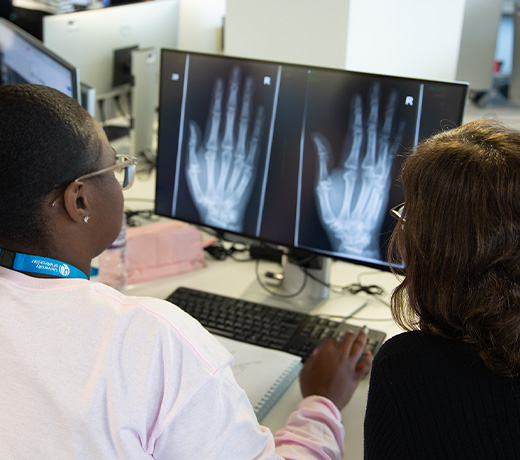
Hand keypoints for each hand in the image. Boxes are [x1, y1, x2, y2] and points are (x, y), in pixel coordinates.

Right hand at [186, 66, 263, 231]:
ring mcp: (241, 154)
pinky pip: (256, 140)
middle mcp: (227, 147)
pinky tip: (261, 110)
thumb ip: (192, 144)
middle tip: (238, 75)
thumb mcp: (190, 168)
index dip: (220, 97)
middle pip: (232, 114)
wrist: (222, 212)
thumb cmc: (205, 193)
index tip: (222, 82)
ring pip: (245, 122)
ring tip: (250, 85)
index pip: (216, 114)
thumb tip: (193, 126)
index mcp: (211, 146)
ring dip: (248, 102)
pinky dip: (259, 125)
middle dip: (235, 92)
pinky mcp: (251, 163)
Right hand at [299, 328, 372, 409]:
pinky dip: (369, 358)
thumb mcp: (305, 370)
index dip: (331, 342)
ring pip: (359, 347)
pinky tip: (370, 355)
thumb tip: (317, 354)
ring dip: (362, 338)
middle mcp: (340, 356)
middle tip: (351, 333)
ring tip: (364, 332)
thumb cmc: (312, 388)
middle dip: (349, 334)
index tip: (332, 344)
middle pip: (348, 339)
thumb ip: (312, 359)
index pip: (332, 340)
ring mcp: (349, 365)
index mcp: (326, 352)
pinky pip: (366, 364)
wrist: (322, 403)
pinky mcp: (356, 376)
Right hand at [312, 82, 403, 258]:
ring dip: (388, 118)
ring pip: (385, 138)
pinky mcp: (386, 179)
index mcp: (350, 165)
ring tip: (392, 100)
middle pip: (372, 131)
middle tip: (378, 92)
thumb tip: (318, 140)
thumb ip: (322, 161)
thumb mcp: (321, 188)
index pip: (355, 132)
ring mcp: (379, 172)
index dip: (357, 114)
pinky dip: (396, 138)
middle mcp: (367, 166)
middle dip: (374, 109)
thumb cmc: (337, 215)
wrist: (355, 235)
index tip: (358, 99)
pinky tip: (399, 124)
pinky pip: (393, 154)